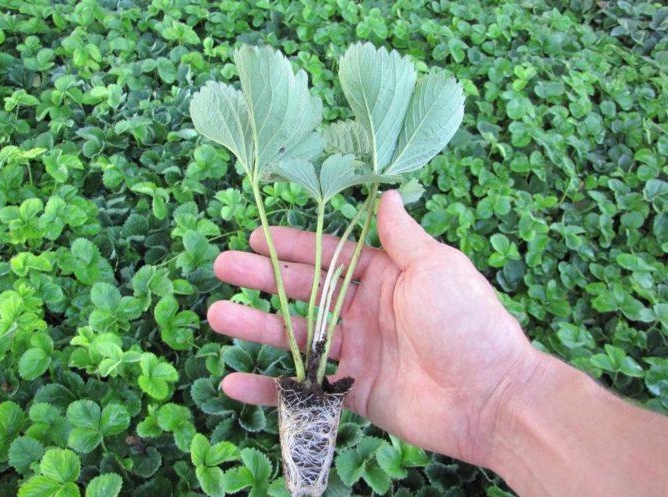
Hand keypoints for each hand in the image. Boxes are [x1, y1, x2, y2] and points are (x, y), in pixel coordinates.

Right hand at [208, 190, 541, 466]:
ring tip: (217, 314)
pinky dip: (269, 389)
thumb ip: (401, 236)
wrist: (490, 397)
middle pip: (303, 292)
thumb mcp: (434, 267)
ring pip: (296, 337)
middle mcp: (365, 311)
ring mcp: (357, 352)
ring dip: (255, 327)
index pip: (328, 255)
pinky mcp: (352, 392)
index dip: (293, 245)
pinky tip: (234, 383)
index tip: (256, 236)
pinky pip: (303, 388)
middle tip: (222, 268)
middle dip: (262, 280)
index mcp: (384, 276)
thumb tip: (385, 192)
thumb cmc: (465, 322)